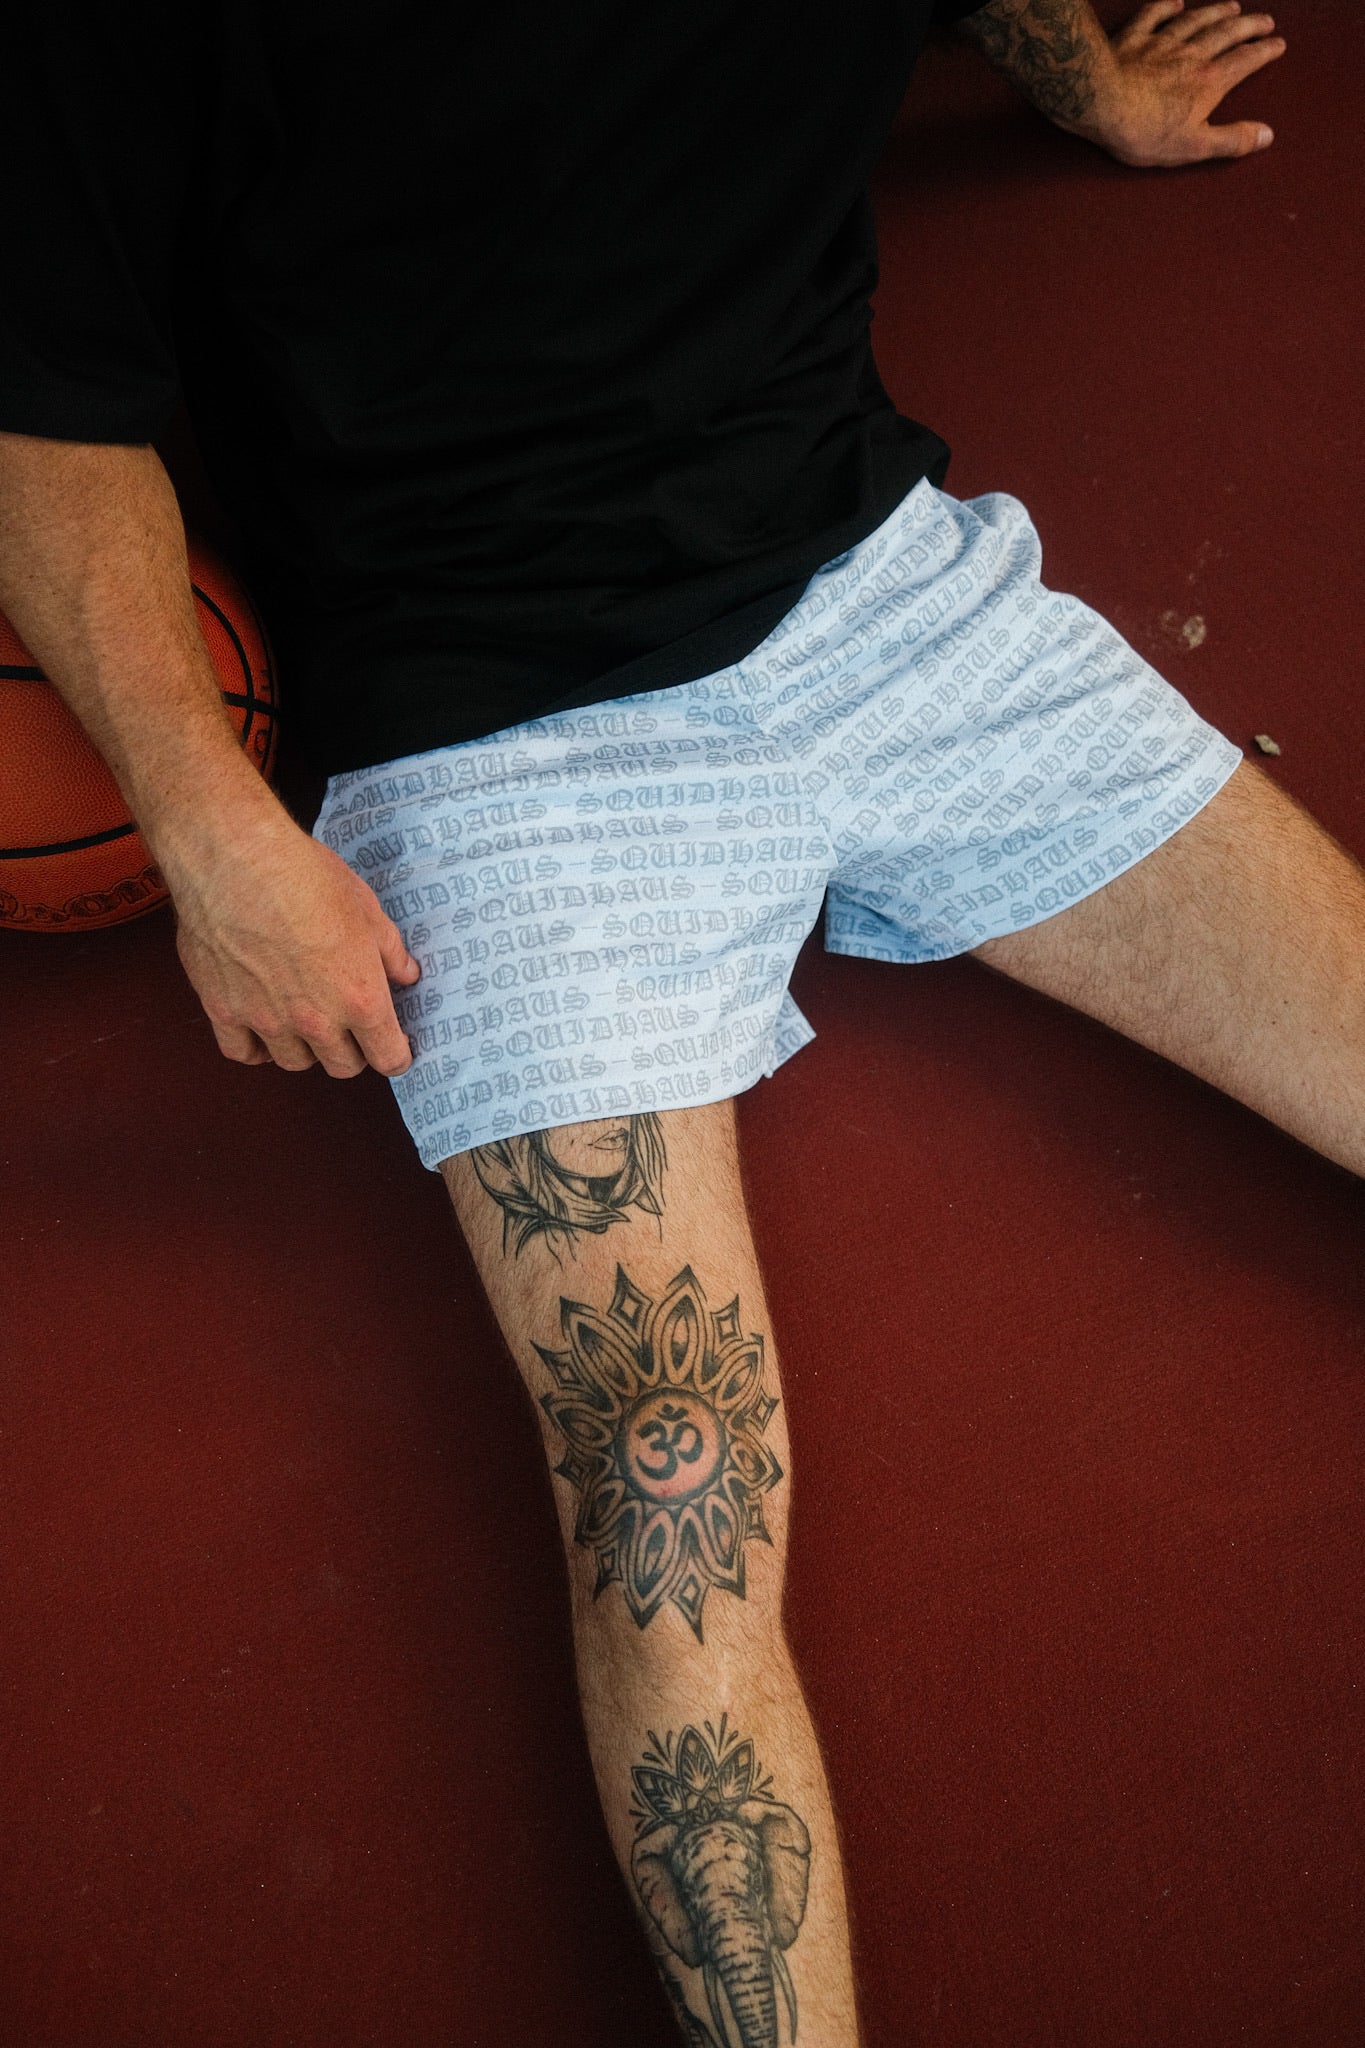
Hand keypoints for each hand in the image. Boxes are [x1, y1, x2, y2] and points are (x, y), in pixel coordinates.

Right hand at [164, 804, 421, 1077]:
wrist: (236, 859)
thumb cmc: (306, 876)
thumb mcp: (366, 908)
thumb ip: (390, 951)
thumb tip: (406, 974)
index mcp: (360, 998)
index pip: (389, 1058)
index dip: (396, 1054)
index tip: (393, 1045)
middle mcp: (316, 1020)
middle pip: (343, 1066)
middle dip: (353, 1051)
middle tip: (349, 1026)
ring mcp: (267, 1020)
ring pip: (295, 1063)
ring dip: (305, 1048)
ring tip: (304, 1022)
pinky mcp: (223, 1010)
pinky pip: (243, 1053)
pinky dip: (256, 1048)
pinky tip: (262, 1029)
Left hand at [1076, 1, 1285, 166]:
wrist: (1101, 102)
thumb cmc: (1145, 131)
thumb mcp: (1194, 146)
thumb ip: (1232, 140)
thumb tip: (1267, 135)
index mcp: (1209, 81)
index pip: (1245, 61)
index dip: (1264, 52)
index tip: (1278, 44)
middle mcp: (1191, 55)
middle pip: (1227, 33)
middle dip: (1249, 25)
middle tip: (1265, 20)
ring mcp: (1161, 43)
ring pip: (1196, 20)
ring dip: (1217, 11)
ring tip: (1233, 5)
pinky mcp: (1132, 39)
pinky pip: (1153, 16)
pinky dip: (1166, 7)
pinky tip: (1176, 3)